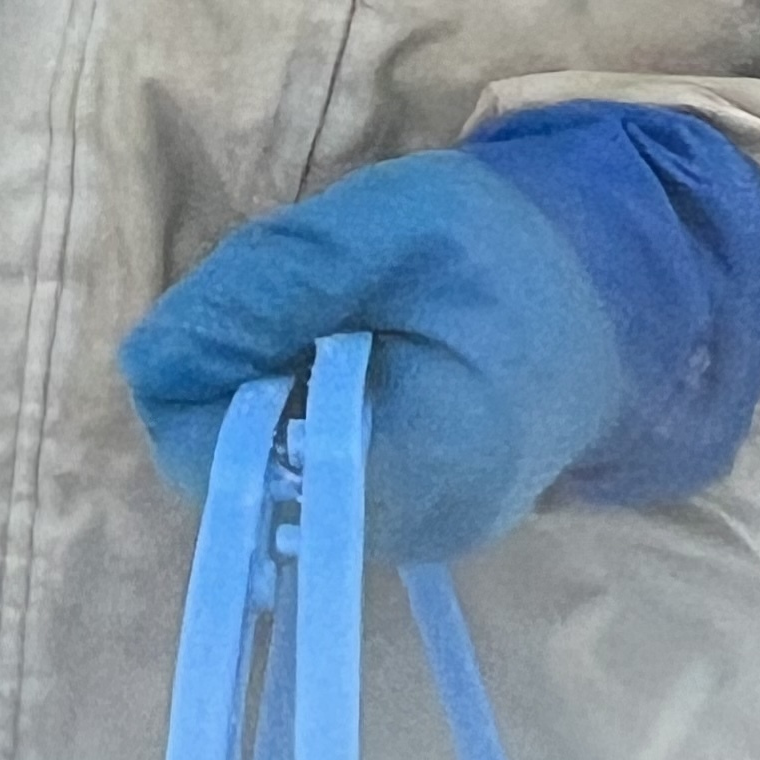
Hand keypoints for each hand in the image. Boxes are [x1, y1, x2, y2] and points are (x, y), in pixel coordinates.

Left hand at [123, 104, 759, 562]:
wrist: (610, 290)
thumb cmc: (498, 247)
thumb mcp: (376, 227)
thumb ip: (261, 290)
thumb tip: (148, 360)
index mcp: (417, 463)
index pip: (224, 469)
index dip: (195, 384)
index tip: (238, 309)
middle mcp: (414, 528)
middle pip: (237, 477)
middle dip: (231, 383)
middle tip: (302, 306)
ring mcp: (415, 533)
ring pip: (264, 474)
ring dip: (265, 393)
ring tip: (335, 327)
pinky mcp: (411, 517)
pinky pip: (305, 473)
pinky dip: (298, 411)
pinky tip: (347, 359)